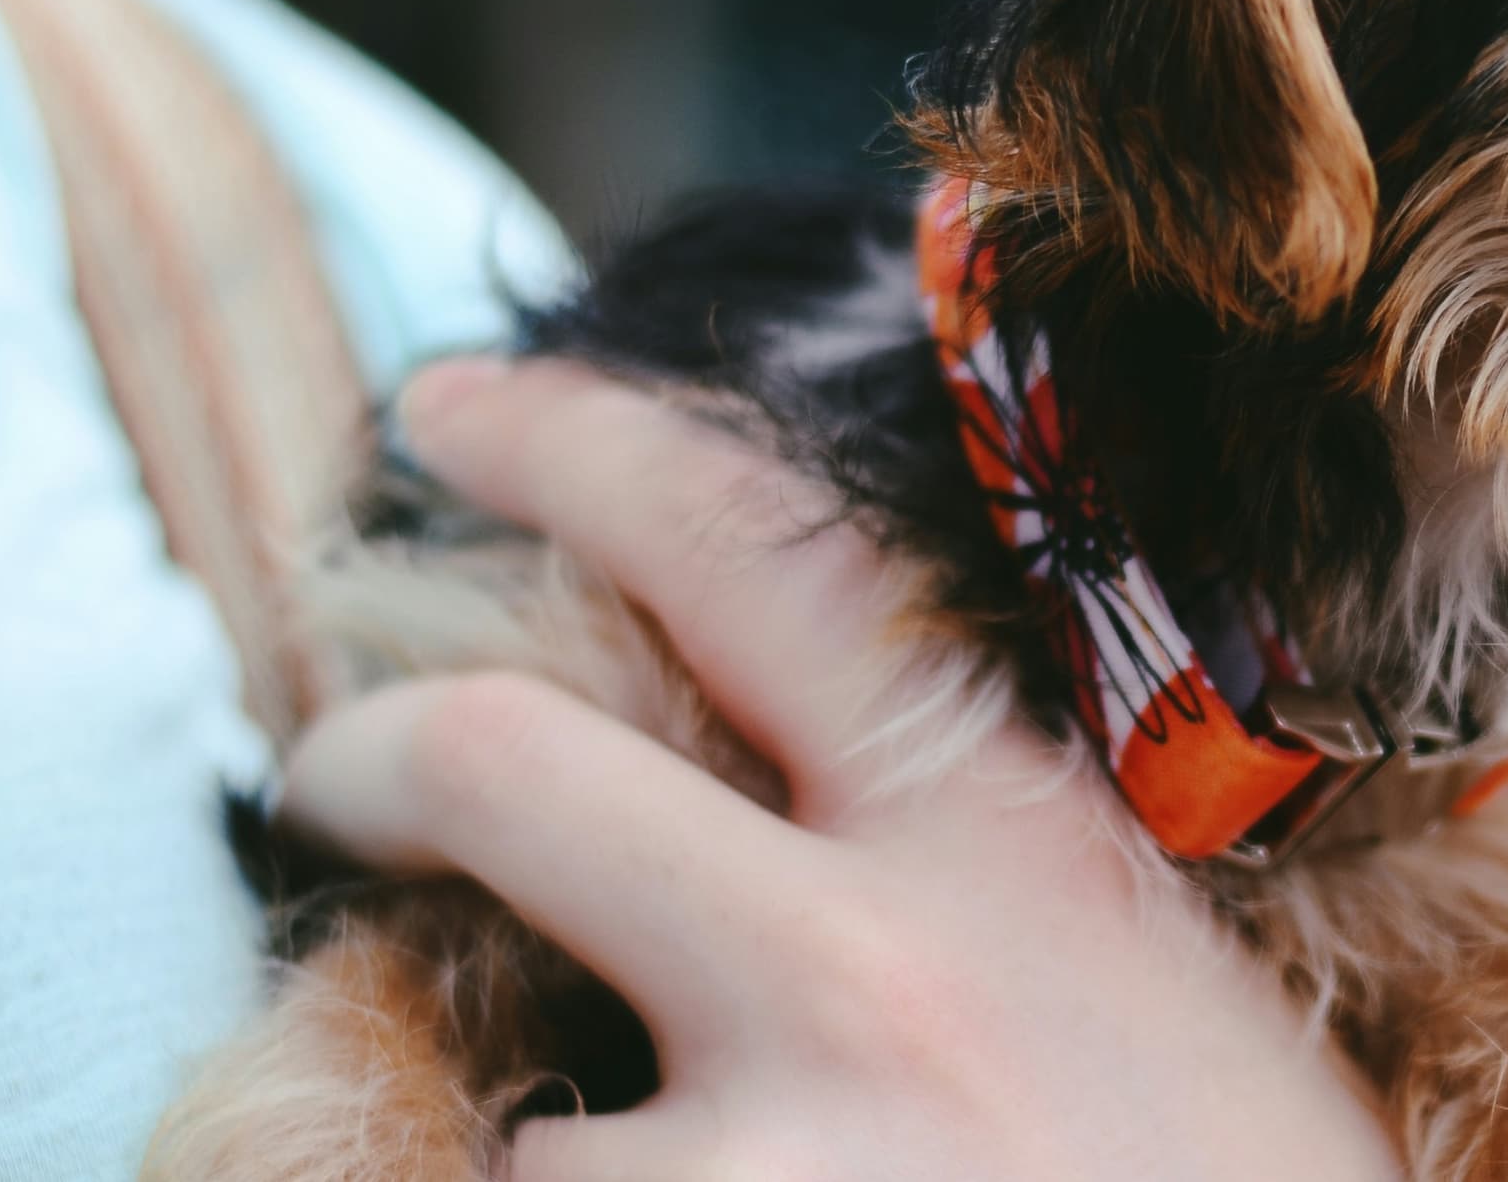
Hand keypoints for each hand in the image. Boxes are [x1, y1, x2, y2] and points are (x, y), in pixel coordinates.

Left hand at [282, 357, 1404, 1181]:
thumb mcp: (1172, 1002)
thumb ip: (999, 887)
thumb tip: (808, 822)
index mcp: (1016, 850)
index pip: (756, 558)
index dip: (572, 448)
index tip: (454, 404)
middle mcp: (866, 973)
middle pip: (502, 764)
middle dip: (368, 755)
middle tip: (335, 766)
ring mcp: (762, 1166)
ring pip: (524, 1131)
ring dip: (575, 1180)